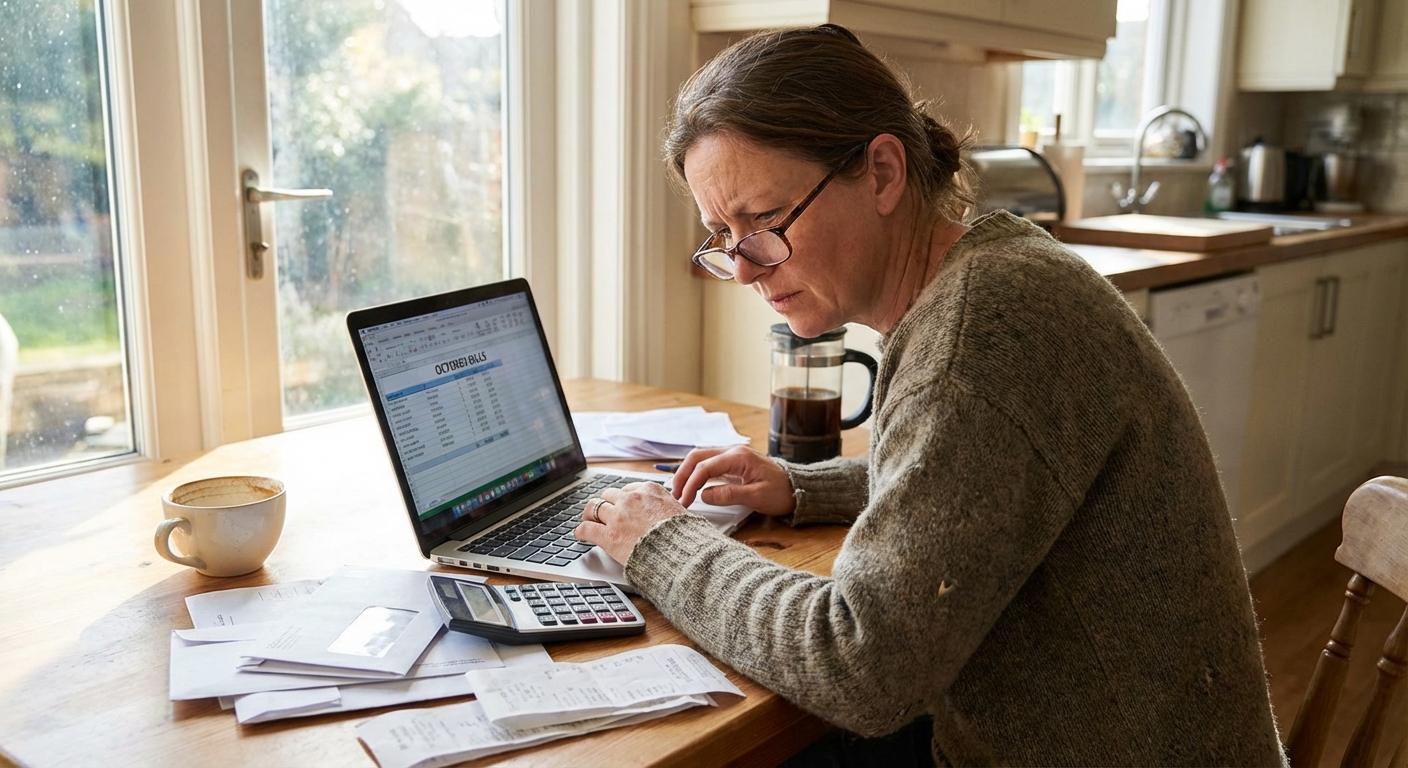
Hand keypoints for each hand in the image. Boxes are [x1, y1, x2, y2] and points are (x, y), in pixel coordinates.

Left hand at [574, 482, 688, 564]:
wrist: (681, 552)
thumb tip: (668, 512)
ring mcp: (618, 516)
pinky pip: (586, 528)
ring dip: (590, 514)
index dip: (623, 499)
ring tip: (588, 520)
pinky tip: (580, 535)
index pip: (629, 489)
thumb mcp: (680, 511)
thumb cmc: (685, 536)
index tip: (622, 505)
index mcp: (649, 490)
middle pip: (609, 495)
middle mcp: (631, 499)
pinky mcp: (609, 536)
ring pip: (593, 507)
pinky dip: (581, 531)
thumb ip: (667, 507)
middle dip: (607, 504)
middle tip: (604, 513)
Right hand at [670, 446, 795, 515]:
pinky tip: (690, 486)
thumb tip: (704, 495)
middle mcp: (732, 451)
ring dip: (686, 473)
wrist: (797, 489)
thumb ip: (729, 494)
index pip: (704, 467)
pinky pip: (708, 464)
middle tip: (674, 495)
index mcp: (738, 457)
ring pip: (700, 458)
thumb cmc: (781, 492)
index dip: (691, 484)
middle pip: (697, 457)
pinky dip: (696, 474)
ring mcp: (731, 456)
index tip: (684, 501)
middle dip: (682, 475)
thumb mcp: (756, 497)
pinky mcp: (732, 464)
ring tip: (678, 491)